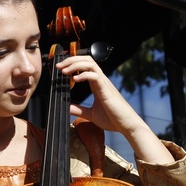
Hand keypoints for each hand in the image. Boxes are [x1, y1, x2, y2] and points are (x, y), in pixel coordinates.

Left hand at [57, 55, 173, 163]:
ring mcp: (104, 84)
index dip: (72, 63)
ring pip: (90, 64)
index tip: (60, 68)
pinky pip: (95, 76)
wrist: (127, 125)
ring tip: (64, 71)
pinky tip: (75, 80)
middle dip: (71, 60)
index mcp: (97, 84)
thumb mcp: (91, 114)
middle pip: (87, 60)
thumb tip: (66, 107)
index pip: (85, 66)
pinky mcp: (106, 90)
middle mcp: (101, 81)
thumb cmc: (113, 119)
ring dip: (75, 64)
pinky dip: (84, 75)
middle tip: (59, 66)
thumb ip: (79, 110)